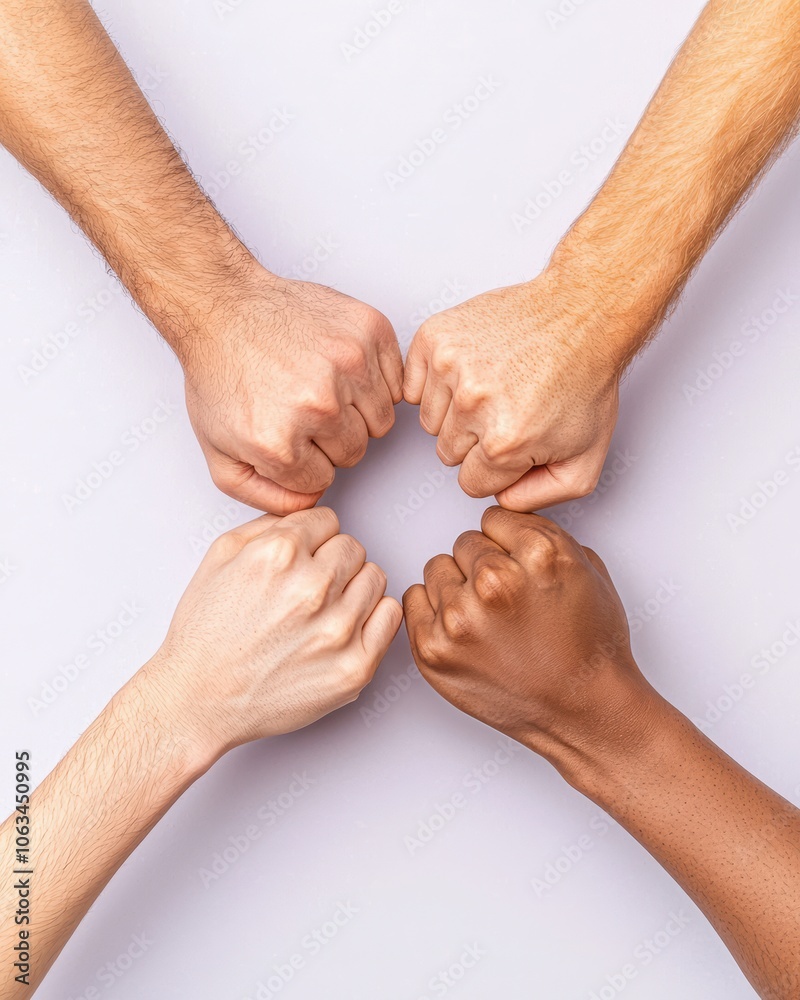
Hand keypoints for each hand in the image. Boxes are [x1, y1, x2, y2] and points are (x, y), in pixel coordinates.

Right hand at [142, 507, 401, 757]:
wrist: (200, 701)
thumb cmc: (206, 636)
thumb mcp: (219, 556)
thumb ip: (267, 525)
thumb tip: (305, 517)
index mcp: (279, 554)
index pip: (328, 521)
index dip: (312, 540)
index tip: (302, 559)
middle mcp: (312, 588)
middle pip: (353, 548)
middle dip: (332, 562)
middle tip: (308, 588)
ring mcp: (337, 629)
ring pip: (375, 577)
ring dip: (353, 588)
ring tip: (324, 609)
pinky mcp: (355, 665)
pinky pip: (391, 614)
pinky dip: (374, 616)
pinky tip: (346, 625)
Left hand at [182, 264, 403, 512]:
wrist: (223, 306)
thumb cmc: (220, 374)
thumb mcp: (220, 453)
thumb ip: (263, 495)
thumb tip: (310, 505)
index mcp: (280, 442)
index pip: (323, 480)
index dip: (303, 462)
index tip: (285, 434)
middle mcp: (318, 406)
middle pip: (355, 451)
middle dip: (330, 437)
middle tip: (301, 407)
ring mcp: (348, 364)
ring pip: (381, 419)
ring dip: (356, 410)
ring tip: (322, 386)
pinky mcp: (369, 331)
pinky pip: (395, 381)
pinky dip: (374, 378)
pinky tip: (340, 367)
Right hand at [403, 274, 620, 510]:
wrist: (582, 314)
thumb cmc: (584, 378)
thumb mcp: (584, 461)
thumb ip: (540, 498)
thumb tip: (500, 498)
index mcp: (504, 442)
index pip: (470, 483)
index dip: (495, 468)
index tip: (514, 441)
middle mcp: (472, 405)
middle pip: (448, 452)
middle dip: (476, 439)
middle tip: (509, 409)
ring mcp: (451, 367)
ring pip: (430, 420)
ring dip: (456, 410)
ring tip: (493, 386)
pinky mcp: (436, 338)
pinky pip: (414, 384)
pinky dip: (435, 381)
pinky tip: (469, 371)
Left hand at [403, 507, 658, 788]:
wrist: (584, 712)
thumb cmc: (590, 648)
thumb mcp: (587, 570)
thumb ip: (543, 535)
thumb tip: (506, 522)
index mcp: (538, 554)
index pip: (492, 519)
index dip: (507, 544)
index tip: (518, 568)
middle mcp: (496, 582)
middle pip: (463, 543)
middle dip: (482, 565)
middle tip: (505, 600)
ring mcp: (460, 618)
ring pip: (437, 569)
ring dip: (456, 587)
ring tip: (486, 618)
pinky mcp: (433, 649)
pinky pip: (414, 599)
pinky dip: (433, 612)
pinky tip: (463, 629)